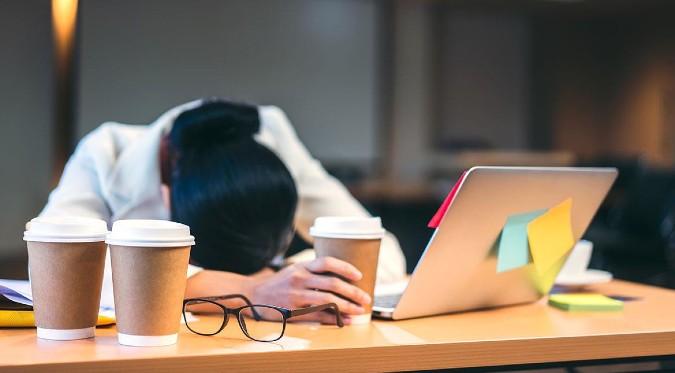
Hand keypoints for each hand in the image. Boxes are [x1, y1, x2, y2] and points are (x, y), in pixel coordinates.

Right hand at [248, 256, 370, 323]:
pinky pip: (318, 315)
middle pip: (332, 283)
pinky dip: (334, 318)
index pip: (328, 262)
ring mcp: (295, 296)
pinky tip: (345, 321)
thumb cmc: (279, 282)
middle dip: (353, 292)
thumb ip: (314, 271)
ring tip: (359, 311)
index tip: (359, 276)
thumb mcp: (295, 270)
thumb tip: (342, 276)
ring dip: (347, 306)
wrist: (254, 295)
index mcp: (302, 266)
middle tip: (366, 298)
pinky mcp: (292, 311)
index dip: (346, 268)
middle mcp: (299, 278)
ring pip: (328, 301)